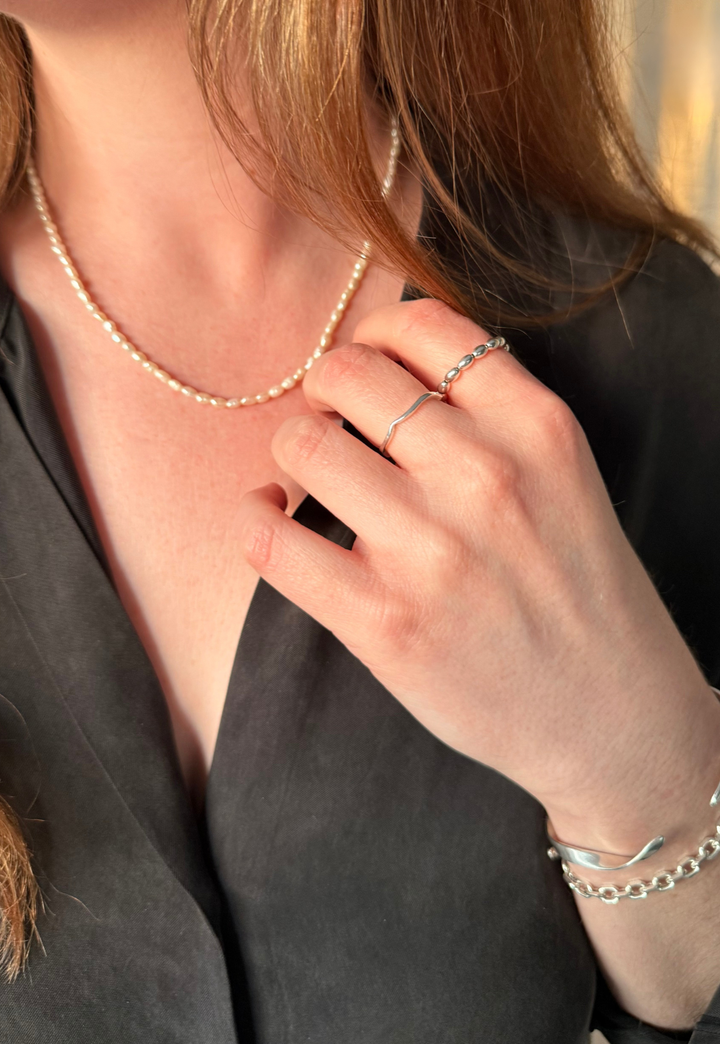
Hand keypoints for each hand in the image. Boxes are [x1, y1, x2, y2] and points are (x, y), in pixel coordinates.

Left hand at [238, 298, 719, 853]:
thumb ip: (491, 414)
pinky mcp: (383, 621)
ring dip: (289, 453)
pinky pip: (271, 539)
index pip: (423, 327)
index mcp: (536, 427)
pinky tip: (268, 519)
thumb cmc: (577, 590)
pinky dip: (252, 518)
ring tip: (305, 480)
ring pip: (303, 446)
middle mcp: (485, 475)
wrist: (609, 714)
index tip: (364, 366)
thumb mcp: (563, 475)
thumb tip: (380, 363)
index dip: (373, 335)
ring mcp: (431, 550)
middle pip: (348, 376)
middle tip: (326, 421)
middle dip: (321, 390)